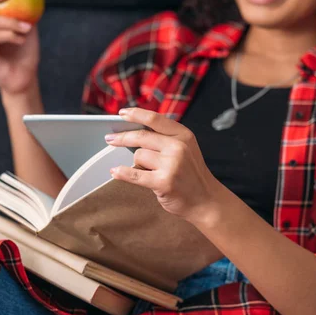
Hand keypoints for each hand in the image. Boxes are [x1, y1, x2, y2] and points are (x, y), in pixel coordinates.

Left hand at [105, 107, 219, 223]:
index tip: (122, 113)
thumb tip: (134, 133)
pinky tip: (115, 172)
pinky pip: (134, 174)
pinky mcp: (163, 182)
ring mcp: (171, 165)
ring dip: (136, 163)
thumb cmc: (191, 175)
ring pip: (138, 156)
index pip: (155, 119)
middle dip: (122, 138)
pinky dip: (122, 173)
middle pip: (141, 136)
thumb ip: (166, 139)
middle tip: (110, 139)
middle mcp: (178, 147)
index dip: (136, 114)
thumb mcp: (185, 149)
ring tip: (146, 171)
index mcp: (183, 135)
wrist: (206, 201)